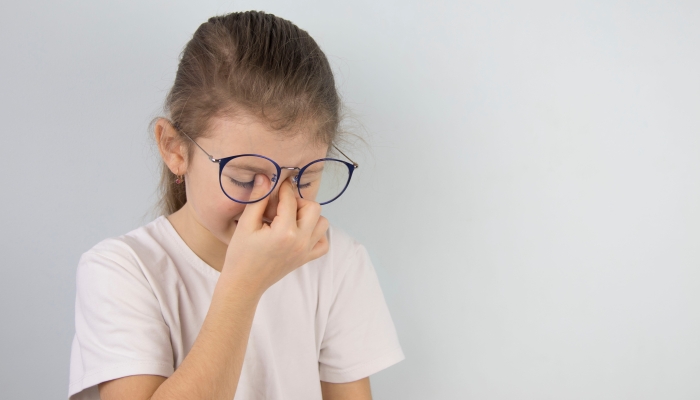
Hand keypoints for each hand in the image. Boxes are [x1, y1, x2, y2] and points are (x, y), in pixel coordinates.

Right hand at [221, 174, 329, 294]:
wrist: (244, 284)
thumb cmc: (241, 255)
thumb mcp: (245, 224)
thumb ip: (258, 199)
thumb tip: (265, 177)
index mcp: (285, 232)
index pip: (290, 200)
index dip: (283, 188)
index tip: (278, 183)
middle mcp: (301, 241)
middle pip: (313, 208)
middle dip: (298, 202)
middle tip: (282, 206)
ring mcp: (306, 251)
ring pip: (322, 223)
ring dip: (309, 217)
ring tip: (290, 219)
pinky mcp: (306, 259)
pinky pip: (323, 242)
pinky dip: (316, 235)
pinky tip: (300, 233)